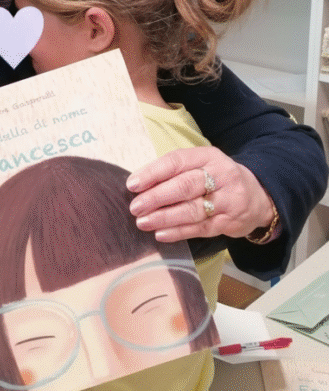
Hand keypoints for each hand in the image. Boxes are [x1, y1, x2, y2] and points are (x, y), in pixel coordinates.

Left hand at [126, 146, 274, 242]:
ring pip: (192, 209)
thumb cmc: (217, 178)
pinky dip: (178, 232)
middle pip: (185, 186)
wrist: (258, 196)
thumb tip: (138, 185)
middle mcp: (220, 176)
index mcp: (208, 156)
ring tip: (143, 222)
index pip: (177, 161)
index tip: (132, 184)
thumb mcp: (201, 165)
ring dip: (164, 217)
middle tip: (135, 207)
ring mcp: (228, 200)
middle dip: (156, 197)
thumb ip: (174, 171)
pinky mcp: (230, 222)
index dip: (153, 173)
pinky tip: (160, 234)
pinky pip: (200, 228)